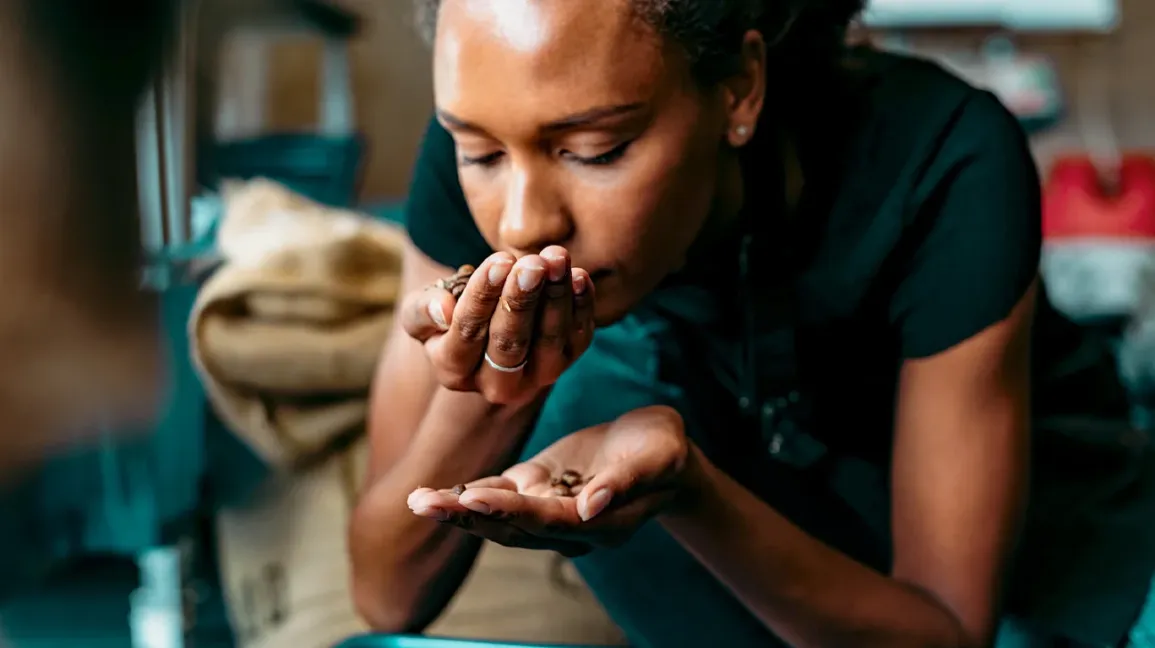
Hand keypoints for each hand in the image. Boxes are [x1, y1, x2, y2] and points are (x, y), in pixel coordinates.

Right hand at [400, 246, 594, 404]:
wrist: (490, 332)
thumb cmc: (450, 315)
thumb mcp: (420, 313)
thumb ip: (421, 311)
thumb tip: (444, 310)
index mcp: (454, 372)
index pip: (468, 332)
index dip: (483, 296)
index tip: (498, 261)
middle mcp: (496, 384)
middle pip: (510, 343)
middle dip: (522, 300)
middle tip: (532, 264)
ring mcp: (536, 377)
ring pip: (548, 341)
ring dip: (555, 298)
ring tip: (556, 260)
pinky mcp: (567, 362)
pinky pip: (578, 338)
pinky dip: (582, 307)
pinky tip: (580, 276)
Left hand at [407, 406, 693, 555]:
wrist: (659, 449)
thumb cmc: (663, 452)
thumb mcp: (658, 458)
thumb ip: (624, 484)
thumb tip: (590, 507)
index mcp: (597, 523)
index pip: (547, 521)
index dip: (510, 512)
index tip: (473, 498)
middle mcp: (567, 525)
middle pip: (511, 526)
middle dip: (466, 516)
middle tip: (423, 504)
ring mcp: (548, 507)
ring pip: (497, 514)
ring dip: (458, 510)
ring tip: (419, 500)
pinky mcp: (538, 487)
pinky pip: (500, 495)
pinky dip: (469, 495)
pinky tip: (438, 493)